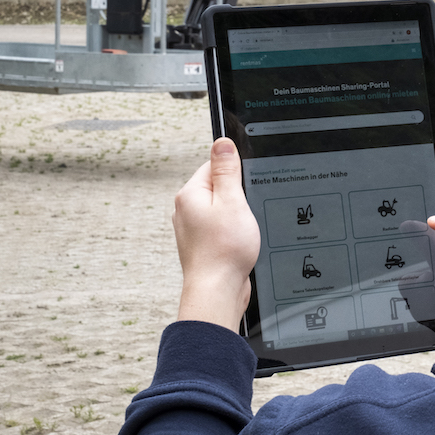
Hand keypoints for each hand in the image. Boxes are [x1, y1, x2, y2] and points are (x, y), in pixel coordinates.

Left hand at [172, 137, 260, 331]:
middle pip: (219, 187)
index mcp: (190, 194)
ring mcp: (194, 229)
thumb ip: (227, 170)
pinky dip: (234, 233)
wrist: (218, 291)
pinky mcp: (204, 244)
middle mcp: (186, 210)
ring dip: (237, 217)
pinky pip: (222, 228)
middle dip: (238, 197)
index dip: (237, 173)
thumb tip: (222, 143)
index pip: (214, 165)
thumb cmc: (223, 251)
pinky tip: (240, 243)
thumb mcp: (232, 201)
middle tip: (246, 212)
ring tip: (242, 231)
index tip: (247, 185)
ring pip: (223, 210)